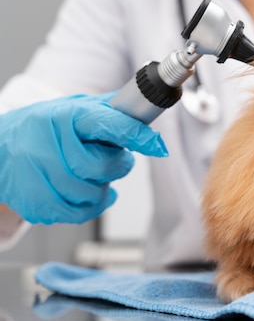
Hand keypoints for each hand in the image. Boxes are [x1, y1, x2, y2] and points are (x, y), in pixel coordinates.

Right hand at [0, 94, 167, 223]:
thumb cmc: (45, 127)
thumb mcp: (74, 108)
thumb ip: (108, 109)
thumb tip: (145, 106)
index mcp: (64, 115)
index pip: (104, 123)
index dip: (133, 134)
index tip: (156, 145)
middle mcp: (46, 142)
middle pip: (101, 166)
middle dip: (116, 166)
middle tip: (111, 159)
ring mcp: (35, 173)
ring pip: (90, 193)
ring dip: (101, 189)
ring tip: (91, 176)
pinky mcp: (31, 199)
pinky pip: (76, 213)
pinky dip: (88, 207)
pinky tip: (84, 195)